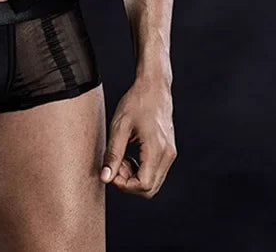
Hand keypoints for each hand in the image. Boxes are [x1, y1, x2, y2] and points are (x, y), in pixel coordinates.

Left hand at [100, 74, 175, 197]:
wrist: (154, 86)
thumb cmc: (137, 101)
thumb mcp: (119, 127)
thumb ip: (113, 154)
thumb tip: (105, 177)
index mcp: (156, 149)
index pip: (144, 185)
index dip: (124, 185)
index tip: (111, 171)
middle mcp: (167, 154)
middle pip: (150, 188)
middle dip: (129, 182)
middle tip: (115, 164)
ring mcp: (170, 153)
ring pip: (153, 182)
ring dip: (134, 176)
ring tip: (120, 158)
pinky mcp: (168, 150)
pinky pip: (155, 171)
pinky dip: (141, 170)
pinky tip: (129, 155)